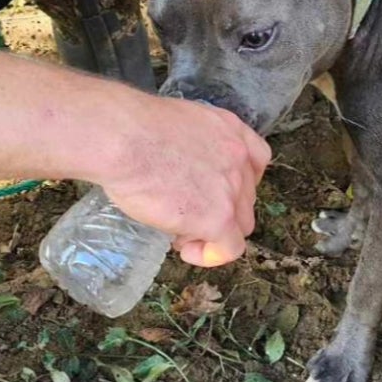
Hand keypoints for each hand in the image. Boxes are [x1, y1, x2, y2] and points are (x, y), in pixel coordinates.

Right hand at [101, 97, 270, 266]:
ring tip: (180, 230)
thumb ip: (192, 148)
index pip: (257, 159)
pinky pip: (229, 249)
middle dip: (220, 208)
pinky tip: (186, 250)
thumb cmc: (131, 128)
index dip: (238, 181)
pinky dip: (210, 254)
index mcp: (230, 130)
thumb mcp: (176, 126)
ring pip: (241, 224)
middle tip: (186, 212)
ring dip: (215, 231)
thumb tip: (181, 172)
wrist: (123, 138)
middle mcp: (239, 157)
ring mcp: (232, 188)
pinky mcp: (218, 217)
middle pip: (247, 196)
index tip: (215, 190)